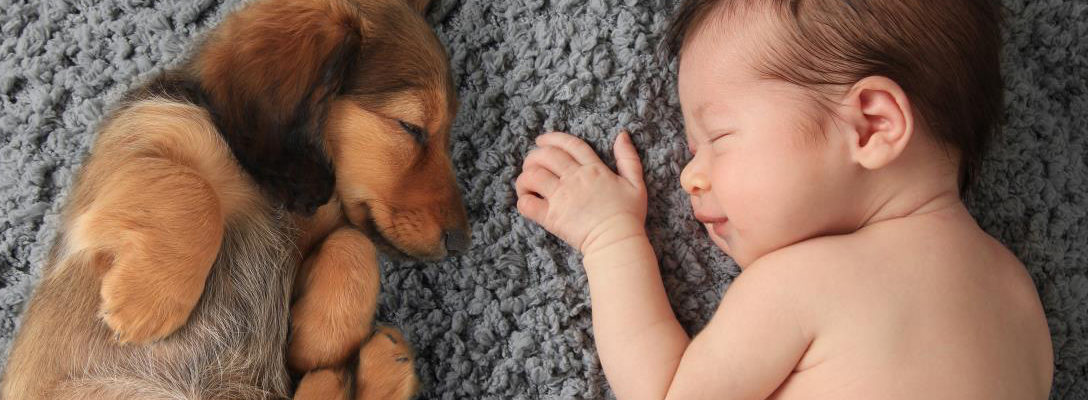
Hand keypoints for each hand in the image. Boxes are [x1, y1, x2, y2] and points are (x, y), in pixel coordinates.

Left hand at [515, 131, 646, 253]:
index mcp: (593, 169)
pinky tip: (527, 201)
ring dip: (525, 177)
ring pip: (532, 176)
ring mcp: (561, 197)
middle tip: (531, 164)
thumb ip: (628, 158)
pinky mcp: (552, 217)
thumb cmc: (628, 216)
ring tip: (526, 184)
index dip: (553, 138)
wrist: (617, 241)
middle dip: (534, 156)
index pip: (570, 145)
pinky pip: (528, 204)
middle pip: (546, 156)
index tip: (541, 140)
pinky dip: (523, 200)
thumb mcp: (636, 183)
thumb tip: (622, 136)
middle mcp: (574, 179)